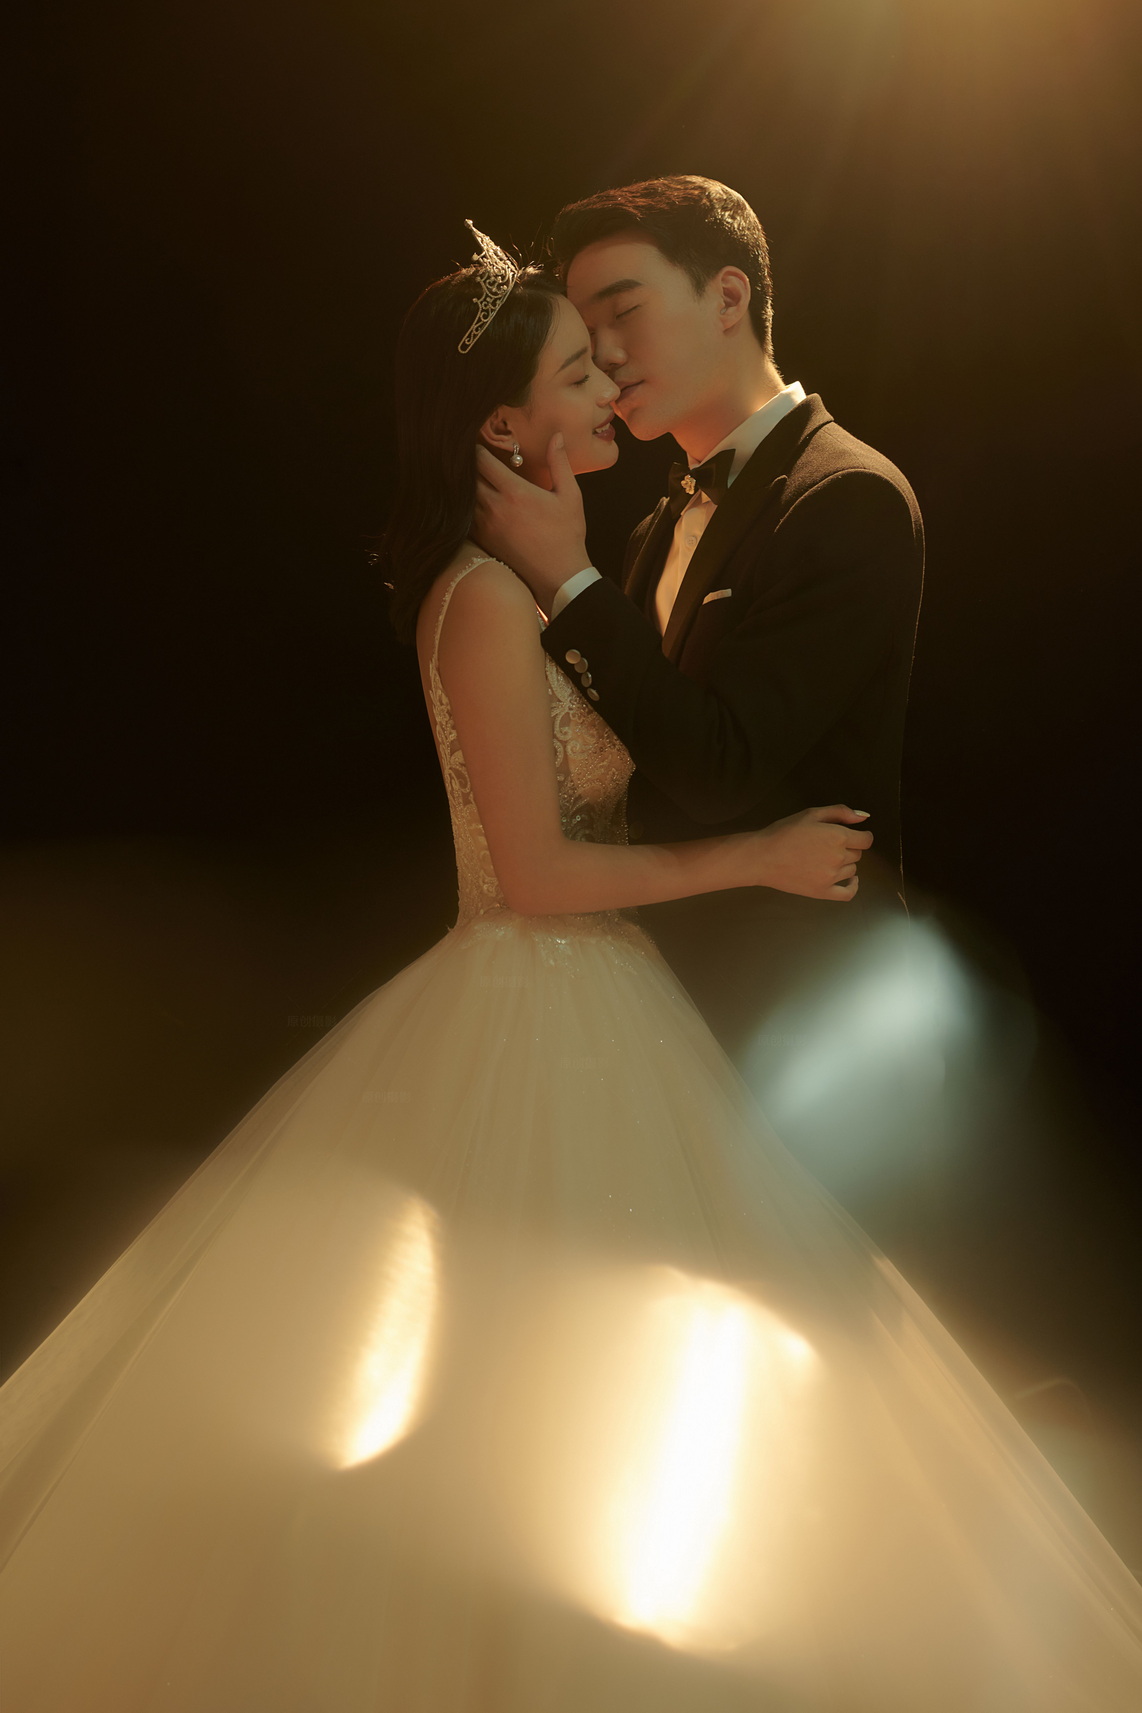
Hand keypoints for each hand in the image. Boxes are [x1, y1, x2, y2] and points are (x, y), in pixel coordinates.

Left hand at [473, 434, 588, 609]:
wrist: (559, 576)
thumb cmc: (567, 535)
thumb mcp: (570, 495)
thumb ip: (560, 463)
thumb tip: (557, 436)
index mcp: (515, 492)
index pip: (481, 460)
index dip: (476, 447)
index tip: (478, 441)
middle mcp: (495, 507)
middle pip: (467, 477)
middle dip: (467, 465)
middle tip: (469, 457)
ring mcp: (486, 525)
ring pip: (463, 497)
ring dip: (465, 486)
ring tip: (467, 477)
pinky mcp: (483, 541)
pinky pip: (465, 517)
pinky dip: (466, 506)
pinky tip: (472, 501)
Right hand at [747, 806, 872, 900]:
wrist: (762, 857)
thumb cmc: (784, 833)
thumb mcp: (811, 814)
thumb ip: (840, 812)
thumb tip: (864, 817)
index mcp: (838, 837)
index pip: (866, 840)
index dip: (862, 836)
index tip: (855, 836)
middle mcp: (839, 857)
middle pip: (857, 854)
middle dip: (848, 848)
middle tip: (827, 845)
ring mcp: (832, 877)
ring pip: (852, 870)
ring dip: (845, 864)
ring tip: (824, 858)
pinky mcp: (823, 892)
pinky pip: (848, 893)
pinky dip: (853, 886)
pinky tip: (851, 880)